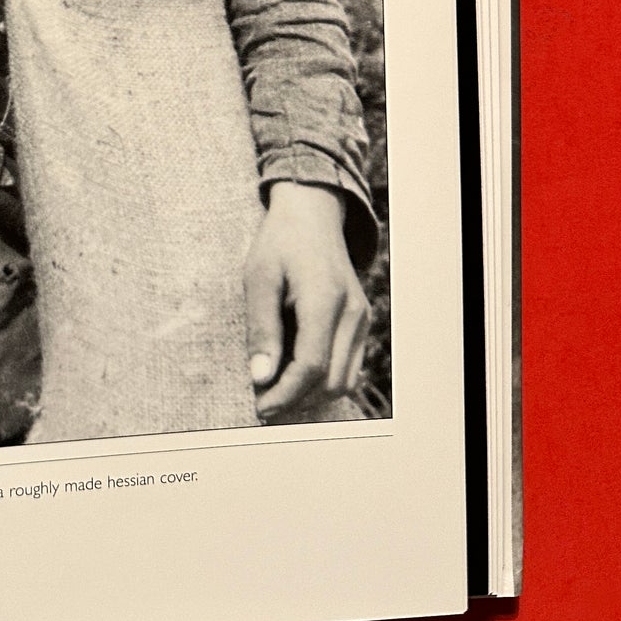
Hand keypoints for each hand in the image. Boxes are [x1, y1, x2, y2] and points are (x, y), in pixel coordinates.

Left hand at [244, 180, 369, 420]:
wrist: (312, 212)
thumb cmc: (279, 242)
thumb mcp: (258, 278)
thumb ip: (261, 328)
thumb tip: (260, 378)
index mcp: (325, 299)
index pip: (312, 366)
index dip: (285, 395)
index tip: (258, 407)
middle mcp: (352, 313)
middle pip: (332, 382)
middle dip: (297, 400)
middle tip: (262, 403)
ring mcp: (362, 318)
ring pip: (344, 380)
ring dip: (311, 394)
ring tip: (275, 390)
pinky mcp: (361, 320)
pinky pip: (348, 365)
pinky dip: (323, 378)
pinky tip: (293, 372)